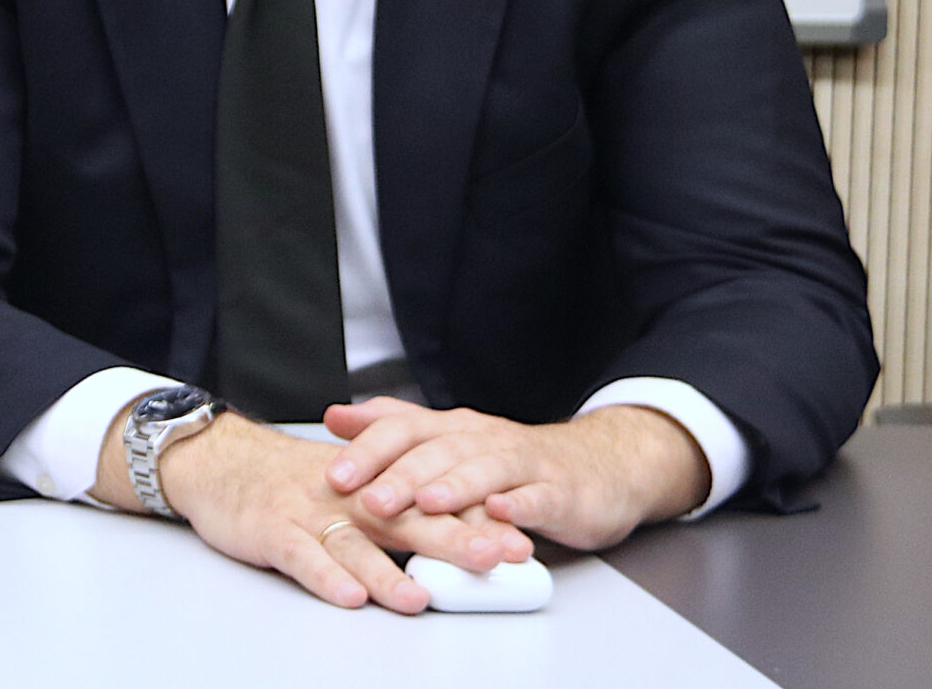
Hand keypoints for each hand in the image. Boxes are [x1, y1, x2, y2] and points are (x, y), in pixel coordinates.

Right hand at [99, 408, 533, 612]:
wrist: (220, 461)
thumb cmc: (289, 481)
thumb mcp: (350, 482)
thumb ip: (399, 503)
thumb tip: (463, 528)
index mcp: (373, 485)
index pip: (432, 498)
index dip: (477, 516)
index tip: (520, 533)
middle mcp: (349, 498)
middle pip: (408, 518)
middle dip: (456, 539)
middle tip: (498, 555)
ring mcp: (310, 514)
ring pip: (357, 546)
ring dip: (390, 573)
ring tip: (421, 598)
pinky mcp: (273, 531)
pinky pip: (303, 558)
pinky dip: (326, 577)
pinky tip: (349, 597)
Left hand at [320, 398, 708, 551]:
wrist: (598, 466)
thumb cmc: (512, 463)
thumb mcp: (450, 442)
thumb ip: (394, 429)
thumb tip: (334, 416)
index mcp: (453, 430)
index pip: (403, 430)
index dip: (368, 452)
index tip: (333, 476)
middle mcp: (485, 440)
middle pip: (438, 453)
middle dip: (401, 476)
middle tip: (369, 500)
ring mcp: (525, 465)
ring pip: (486, 471)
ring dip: (455, 487)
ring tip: (427, 504)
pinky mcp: (560, 493)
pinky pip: (538, 497)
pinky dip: (520, 506)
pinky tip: (502, 515)